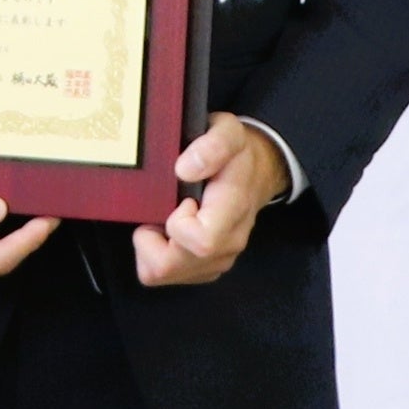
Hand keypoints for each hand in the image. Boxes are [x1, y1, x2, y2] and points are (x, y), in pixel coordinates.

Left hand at [133, 114, 291, 288]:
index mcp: (234, 210)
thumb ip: (211, 146)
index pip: (202, 242)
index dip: (176, 224)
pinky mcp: (207, 269)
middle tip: (161, 209)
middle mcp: (229, 243)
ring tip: (164, 217)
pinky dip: (158, 254)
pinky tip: (167, 230)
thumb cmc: (237, 153)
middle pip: (171, 267)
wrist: (257, 173)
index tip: (179, 199)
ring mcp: (219, 260)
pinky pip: (167, 275)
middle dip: (151, 240)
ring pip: (164, 275)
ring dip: (152, 247)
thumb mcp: (229, 132)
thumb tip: (184, 169)